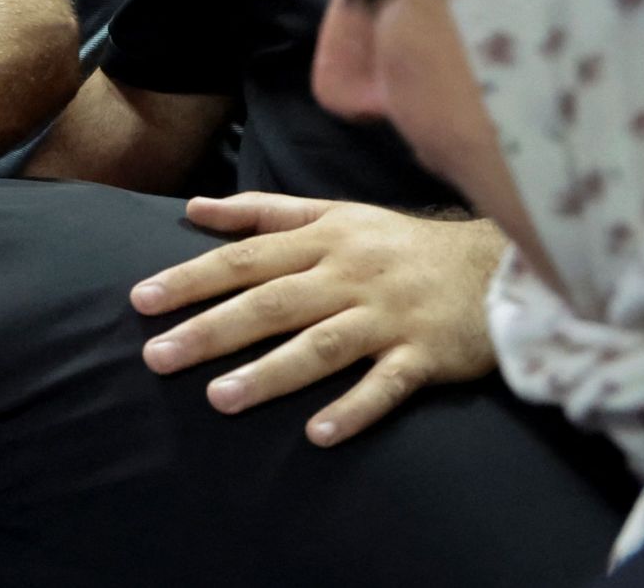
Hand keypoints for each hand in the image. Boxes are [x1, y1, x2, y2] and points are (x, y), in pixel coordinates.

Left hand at [132, 193, 502, 445]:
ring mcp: (389, 316)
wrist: (502, 266)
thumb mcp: (335, 213)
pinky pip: (387, 386)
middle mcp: (350, 274)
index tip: (141, 299)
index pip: (244, 258)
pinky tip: (317, 435)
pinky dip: (354, 409)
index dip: (191, 278)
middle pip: (271, 303)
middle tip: (157, 356)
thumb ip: (263, 212)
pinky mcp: (428, 354)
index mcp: (323, 239)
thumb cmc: (401, 244)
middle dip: (211, 330)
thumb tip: (194, 208)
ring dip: (269, 374)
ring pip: (320, 346)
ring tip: (219, 399)